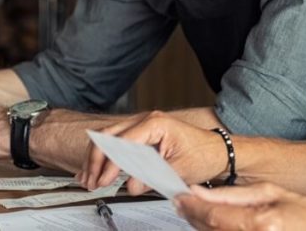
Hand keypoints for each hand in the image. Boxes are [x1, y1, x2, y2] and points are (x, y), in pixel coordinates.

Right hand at [80, 111, 225, 194]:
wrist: (218, 151)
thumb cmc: (204, 154)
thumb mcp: (178, 169)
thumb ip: (152, 176)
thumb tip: (130, 185)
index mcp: (155, 123)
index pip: (122, 142)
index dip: (110, 164)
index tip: (104, 181)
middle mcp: (146, 120)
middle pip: (108, 136)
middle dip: (96, 160)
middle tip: (91, 181)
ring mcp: (143, 126)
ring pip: (108, 138)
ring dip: (96, 159)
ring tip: (88, 179)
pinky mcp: (142, 135)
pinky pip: (116, 142)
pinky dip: (104, 156)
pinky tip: (95, 170)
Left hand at [176, 183, 305, 230]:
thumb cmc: (305, 213)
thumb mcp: (270, 192)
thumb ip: (232, 194)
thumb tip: (200, 191)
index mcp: (261, 222)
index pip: (213, 215)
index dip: (191, 207)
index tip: (180, 199)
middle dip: (193, 217)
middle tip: (185, 205)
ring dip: (202, 228)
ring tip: (200, 215)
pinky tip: (216, 226)